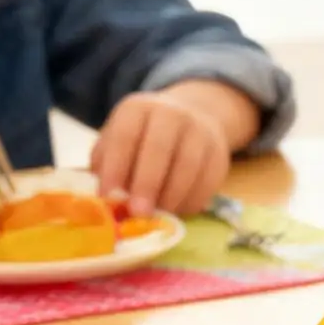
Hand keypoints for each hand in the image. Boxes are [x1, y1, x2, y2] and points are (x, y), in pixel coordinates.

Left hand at [91, 80, 257, 217]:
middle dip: (147, 184)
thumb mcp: (118, 140)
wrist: (193, 117)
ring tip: (158, 215)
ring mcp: (200, 132)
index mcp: (138, 108)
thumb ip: (106, 165)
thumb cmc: (143, 137)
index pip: (125, 136)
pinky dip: (191, 201)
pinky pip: (207, 182)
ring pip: (188, 166)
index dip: (115, 167)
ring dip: (171, 197)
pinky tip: (177, 211)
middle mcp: (172, 114)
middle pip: (159, 149)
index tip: (108, 196)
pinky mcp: (219, 154)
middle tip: (137, 212)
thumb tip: (103, 199)